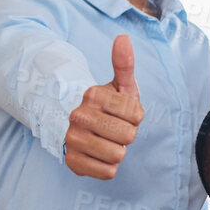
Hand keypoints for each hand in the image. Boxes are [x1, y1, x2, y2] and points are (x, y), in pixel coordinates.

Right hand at [65, 34, 144, 179]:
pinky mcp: (72, 163)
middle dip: (126, 133)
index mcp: (92, 96)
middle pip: (128, 136)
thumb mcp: (118, 84)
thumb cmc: (105, 105)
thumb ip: (124, 64)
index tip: (121, 113)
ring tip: (106, 140)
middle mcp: (79, 117)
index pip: (136, 115)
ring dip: (118, 150)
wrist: (74, 124)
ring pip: (118, 155)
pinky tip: (99, 154)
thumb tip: (123, 38)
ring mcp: (73, 140)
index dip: (134, 116)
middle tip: (113, 128)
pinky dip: (108, 166)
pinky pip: (108, 172)